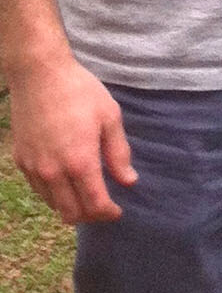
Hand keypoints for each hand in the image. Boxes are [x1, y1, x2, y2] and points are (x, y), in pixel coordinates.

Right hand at [7, 53, 136, 223]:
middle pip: (71, 212)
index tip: (118, 212)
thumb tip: (129, 181)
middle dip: (90, 216)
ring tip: (87, 197)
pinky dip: (53, 195)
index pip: (94, 204)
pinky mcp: (20, 160)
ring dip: (71, 207)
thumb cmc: (80, 92)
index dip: (108, 213)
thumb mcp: (110, 118)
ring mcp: (33, 167)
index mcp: (79, 161)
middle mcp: (53, 171)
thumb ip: (118, 153)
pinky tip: (66, 184)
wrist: (39, 76)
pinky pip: (38, 190)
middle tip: (104, 208)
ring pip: (52, 204)